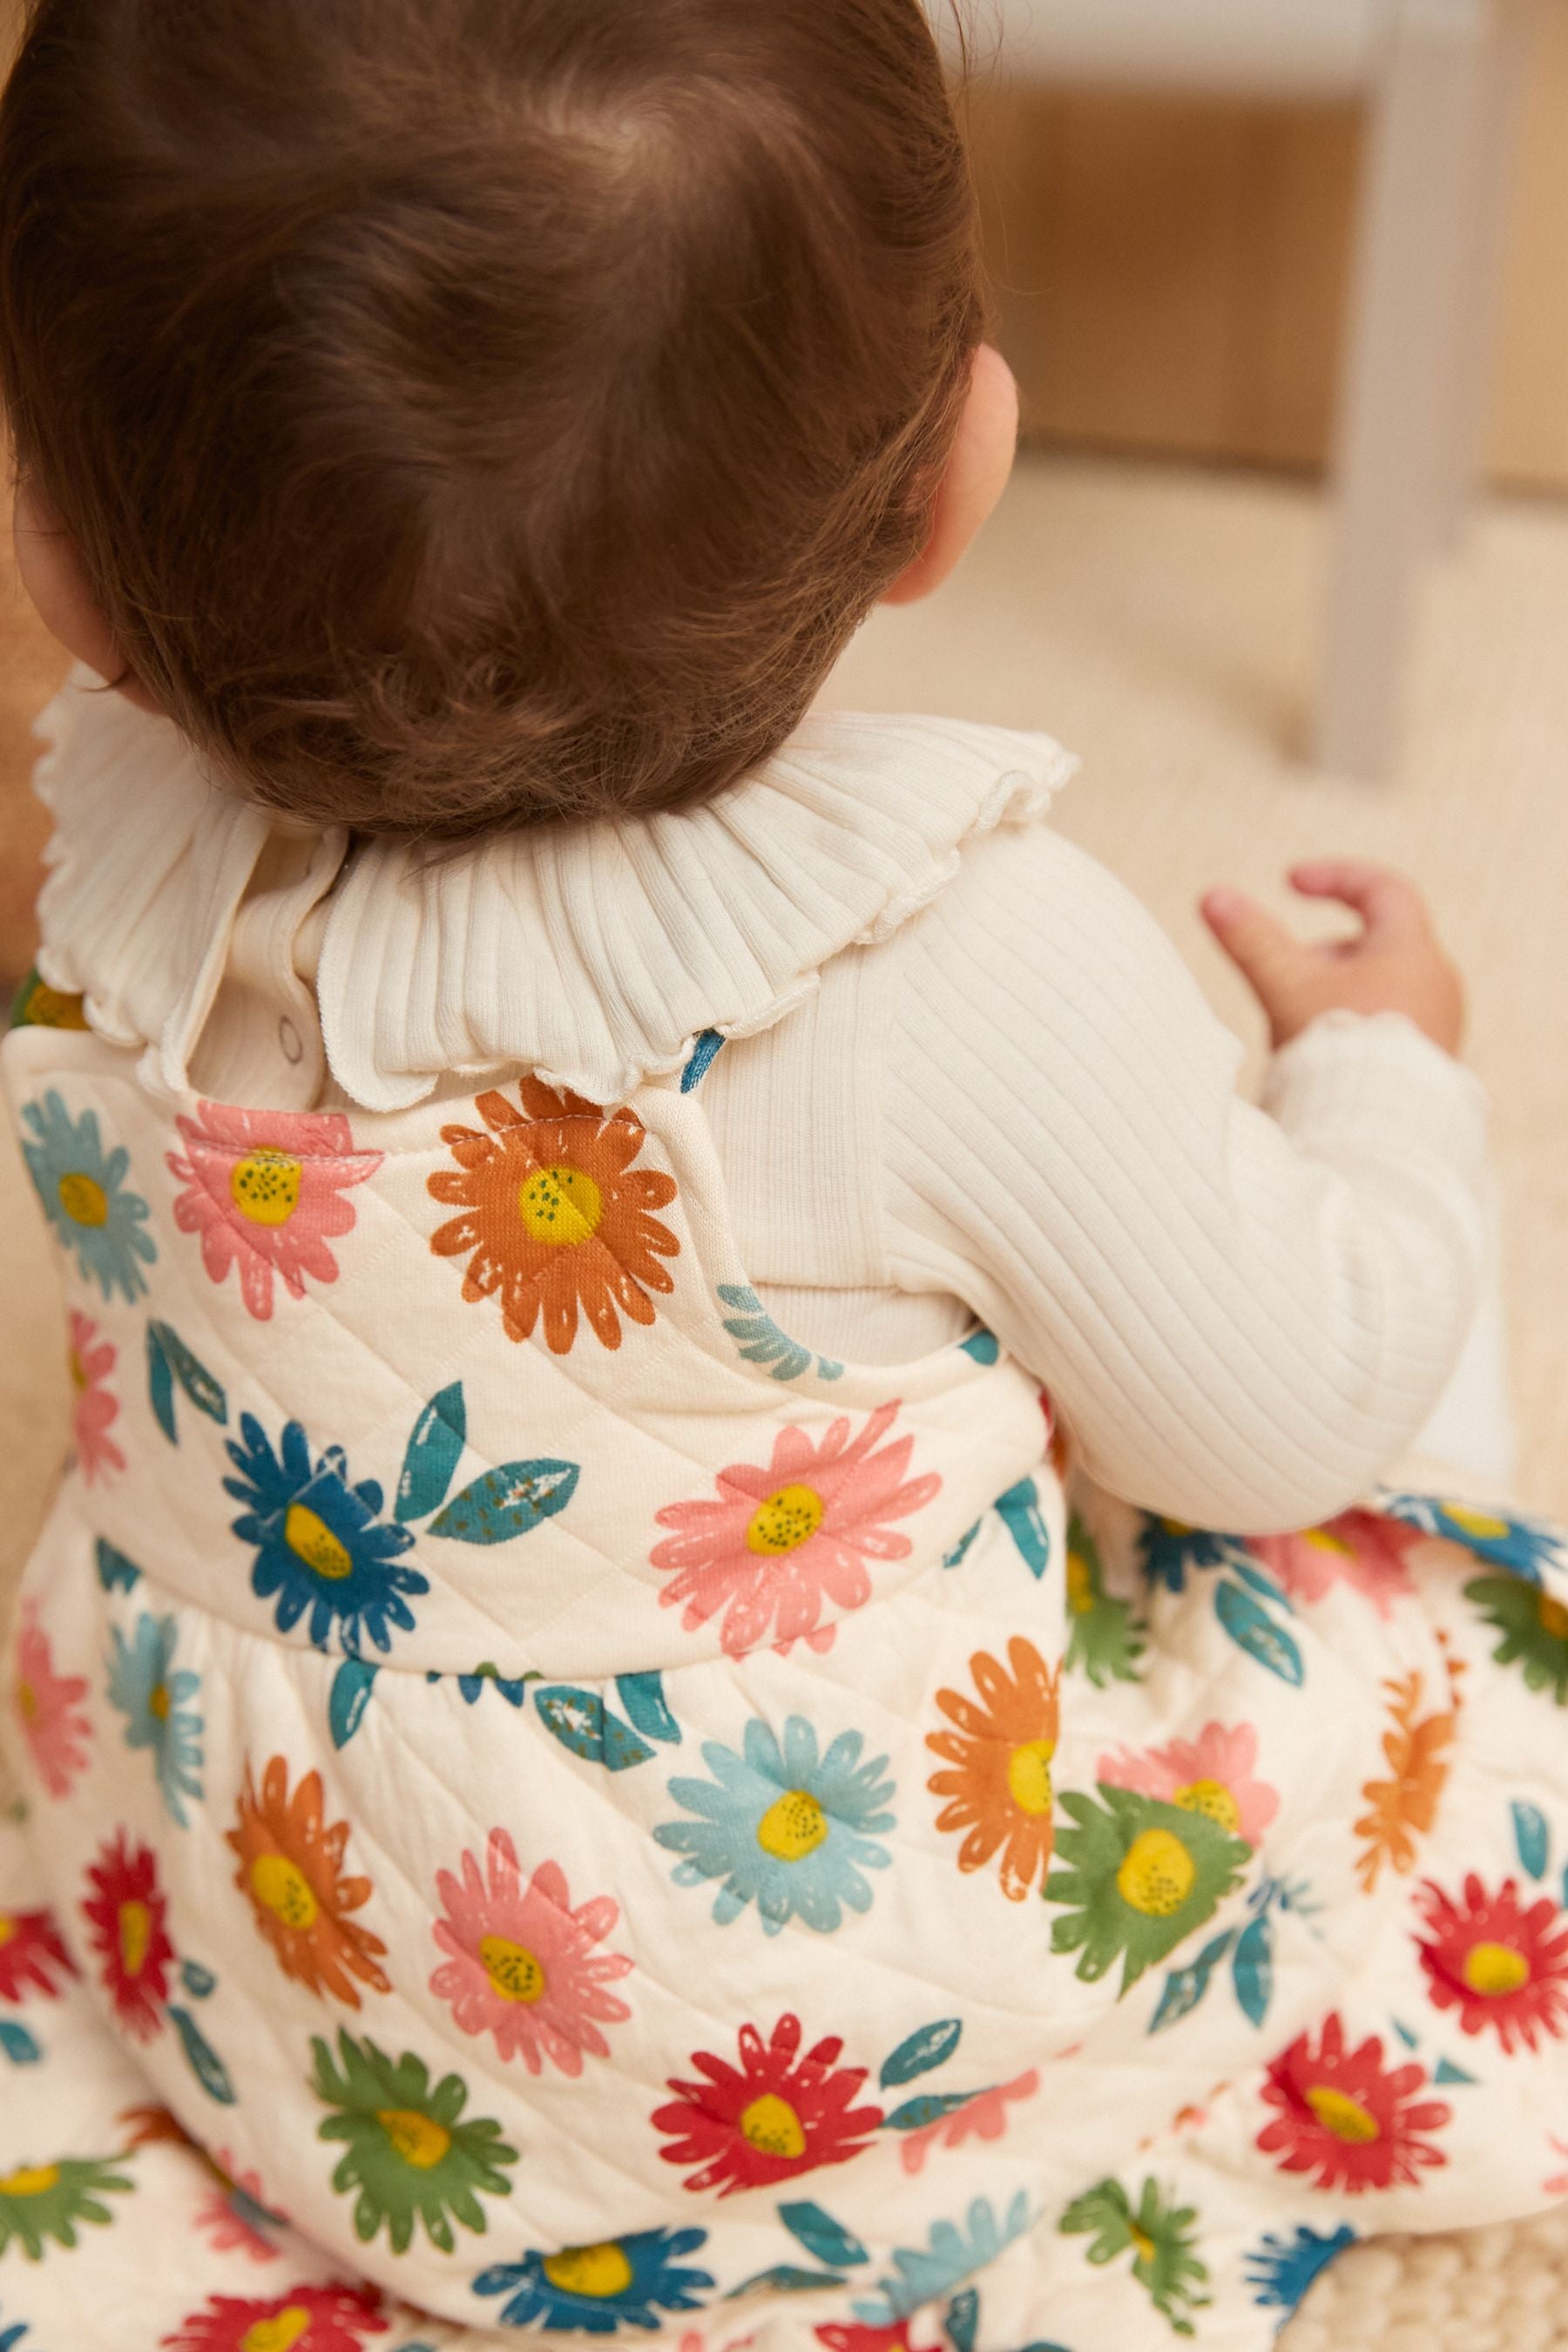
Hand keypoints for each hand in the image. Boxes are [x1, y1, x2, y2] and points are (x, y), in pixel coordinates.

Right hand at [1200, 860, 1464, 1054]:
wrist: (1381, 1132)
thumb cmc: (1340, 1053)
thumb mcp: (1288, 986)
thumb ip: (1251, 941)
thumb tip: (1211, 896)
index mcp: (1411, 952)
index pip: (1382, 889)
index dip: (1334, 877)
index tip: (1290, 883)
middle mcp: (1437, 984)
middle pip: (1376, 944)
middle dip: (1324, 953)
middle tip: (1285, 974)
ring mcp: (1440, 1026)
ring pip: (1379, 988)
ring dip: (1334, 994)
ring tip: (1297, 1023)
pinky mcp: (1431, 1065)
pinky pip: (1389, 1028)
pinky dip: (1353, 1027)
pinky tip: (1321, 1059)